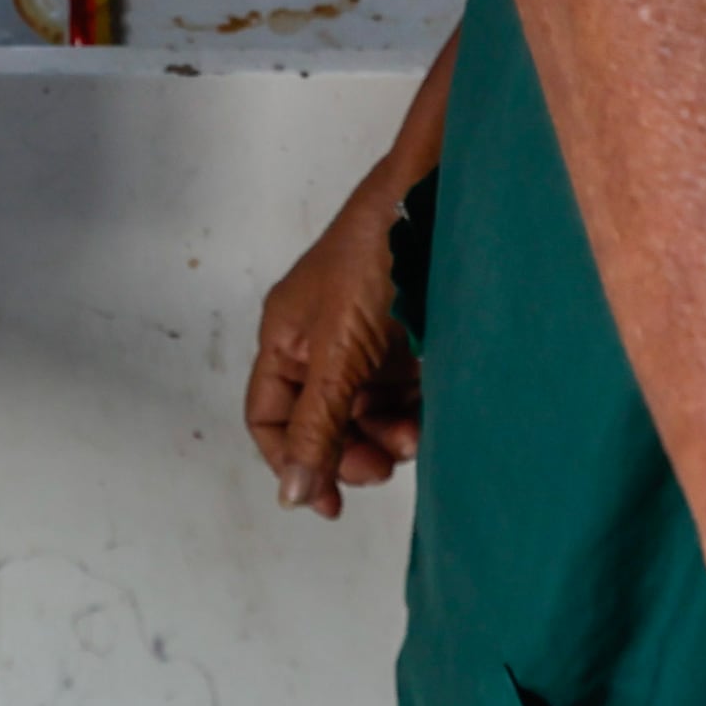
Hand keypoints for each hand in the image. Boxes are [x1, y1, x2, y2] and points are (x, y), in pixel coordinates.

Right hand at [245, 187, 421, 517]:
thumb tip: (290, 495)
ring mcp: (365, 342)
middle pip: (321, 422)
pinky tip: (426, 419)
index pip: (271, 418)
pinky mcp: (406, 339)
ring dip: (385, 436)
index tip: (329, 503)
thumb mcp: (338, 353)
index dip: (292, 463)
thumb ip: (316, 426)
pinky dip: (412, 413)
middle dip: (347, 451)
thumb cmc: (373, 260)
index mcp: (286, 339)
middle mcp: (320, 344)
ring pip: (365, 413)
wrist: (434, 202)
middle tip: (380, 469)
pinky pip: (402, 394)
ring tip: (411, 440)